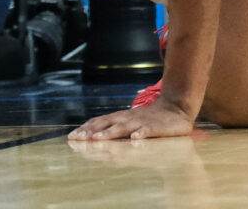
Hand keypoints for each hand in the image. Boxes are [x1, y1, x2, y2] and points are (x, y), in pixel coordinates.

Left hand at [67, 98, 194, 140]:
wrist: (176, 109)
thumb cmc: (150, 119)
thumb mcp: (130, 122)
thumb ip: (114, 129)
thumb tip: (92, 137)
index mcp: (121, 118)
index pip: (99, 122)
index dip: (85, 129)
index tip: (71, 137)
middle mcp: (128, 118)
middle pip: (106, 124)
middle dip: (91, 132)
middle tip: (77, 139)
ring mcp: (142, 122)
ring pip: (124, 127)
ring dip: (110, 132)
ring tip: (98, 139)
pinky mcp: (157, 127)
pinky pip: (148, 131)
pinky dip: (141, 134)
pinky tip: (135, 139)